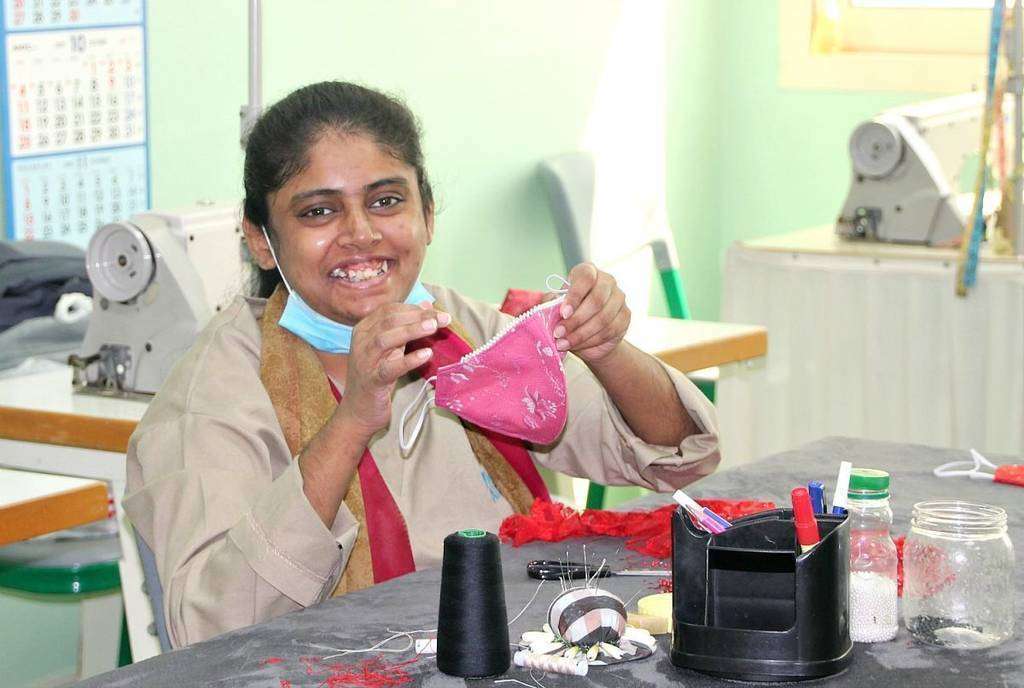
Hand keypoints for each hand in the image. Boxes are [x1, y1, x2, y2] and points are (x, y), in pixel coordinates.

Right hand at [336, 302, 448, 437]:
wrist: (358, 411)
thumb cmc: (376, 376)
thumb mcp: (390, 348)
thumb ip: (404, 327)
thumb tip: (425, 306)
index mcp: (363, 330)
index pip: (389, 310)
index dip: (414, 308)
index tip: (436, 311)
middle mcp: (361, 342)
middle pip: (388, 321)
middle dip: (417, 316)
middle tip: (442, 318)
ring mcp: (364, 362)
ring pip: (386, 339)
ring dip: (412, 330)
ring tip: (433, 327)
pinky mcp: (372, 381)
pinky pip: (390, 368)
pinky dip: (409, 360)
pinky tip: (427, 354)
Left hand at [552, 262, 629, 362]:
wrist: (588, 335)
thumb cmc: (568, 314)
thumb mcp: (554, 307)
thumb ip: (551, 303)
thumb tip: (551, 306)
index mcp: (588, 271)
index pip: (585, 277)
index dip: (574, 295)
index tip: (563, 313)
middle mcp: (607, 280)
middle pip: (596, 300)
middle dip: (575, 320)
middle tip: (558, 333)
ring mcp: (619, 298)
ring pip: (603, 318)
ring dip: (580, 334)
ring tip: (563, 343)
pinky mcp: (625, 315)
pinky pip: (609, 330)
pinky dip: (591, 340)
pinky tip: (577, 345)